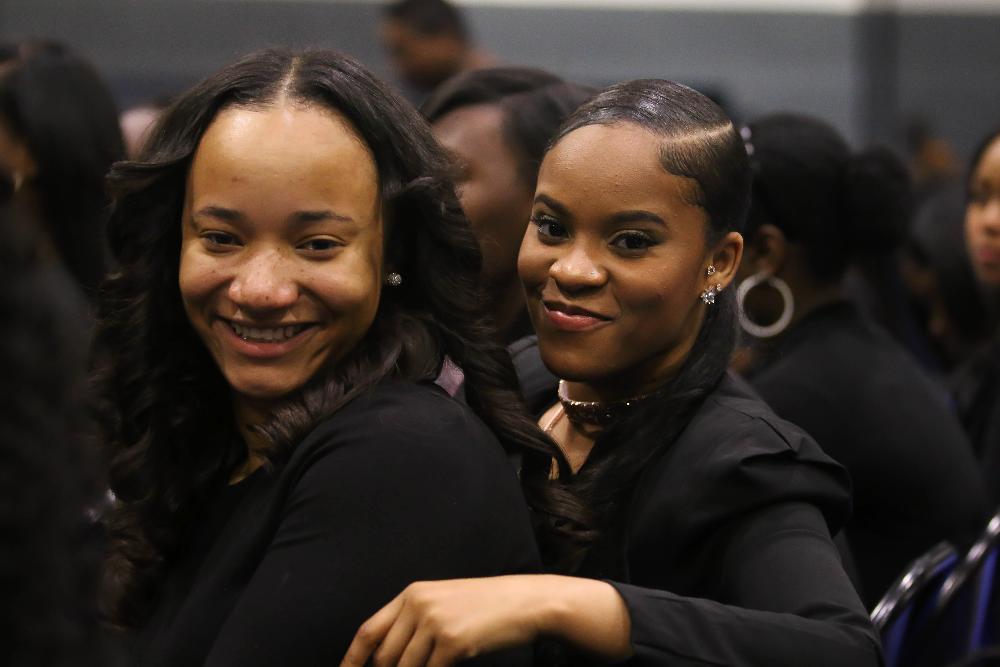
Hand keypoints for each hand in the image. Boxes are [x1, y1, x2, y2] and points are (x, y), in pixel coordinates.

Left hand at [339, 575, 544, 666]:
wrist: (526, 602)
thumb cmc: (487, 606)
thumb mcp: (444, 603)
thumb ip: (414, 623)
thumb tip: (388, 658)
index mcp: (412, 594)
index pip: (368, 632)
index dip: (351, 660)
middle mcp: (418, 605)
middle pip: (384, 657)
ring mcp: (435, 623)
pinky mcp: (453, 642)